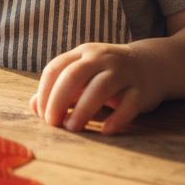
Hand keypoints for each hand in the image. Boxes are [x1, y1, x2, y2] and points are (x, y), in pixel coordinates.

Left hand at [29, 42, 165, 135]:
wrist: (151, 65)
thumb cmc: (107, 74)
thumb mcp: (82, 75)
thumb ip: (58, 89)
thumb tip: (33, 107)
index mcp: (83, 53)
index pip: (55, 68)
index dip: (44, 91)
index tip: (41, 113)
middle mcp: (101, 59)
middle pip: (74, 75)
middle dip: (58, 100)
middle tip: (52, 123)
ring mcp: (123, 73)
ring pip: (100, 88)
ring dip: (83, 109)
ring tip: (72, 128)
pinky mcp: (142, 90)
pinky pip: (129, 104)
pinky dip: (118, 118)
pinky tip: (106, 130)